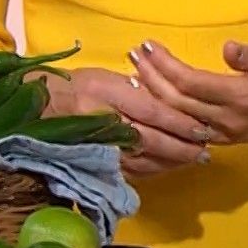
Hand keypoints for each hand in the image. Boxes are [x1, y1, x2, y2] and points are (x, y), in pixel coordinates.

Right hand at [43, 67, 214, 175]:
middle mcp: (103, 120)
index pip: (150, 110)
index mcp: (106, 93)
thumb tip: (170, 102)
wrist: (43, 107)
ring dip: (171, 162)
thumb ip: (138, 89)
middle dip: (181, 147)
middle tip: (205, 151)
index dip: (178, 123)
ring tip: (193, 159)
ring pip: (142, 160)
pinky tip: (167, 167)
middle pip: (150, 139)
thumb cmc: (78, 85)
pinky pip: (129, 171)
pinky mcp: (95, 164)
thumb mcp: (108, 76)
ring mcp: (98, 146)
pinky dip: (152, 171)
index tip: (202, 129)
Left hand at [130, 39, 247, 145]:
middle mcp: (229, 120)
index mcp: (241, 97)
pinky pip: (187, 128)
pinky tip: (153, 98)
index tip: (149, 45)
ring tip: (135, 73)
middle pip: (177, 102)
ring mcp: (225, 133)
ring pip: (178, 118)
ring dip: (154, 95)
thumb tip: (227, 49)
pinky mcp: (224, 138)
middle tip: (133, 54)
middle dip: (151, 78)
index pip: (190, 83)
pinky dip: (167, 112)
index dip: (165, 65)